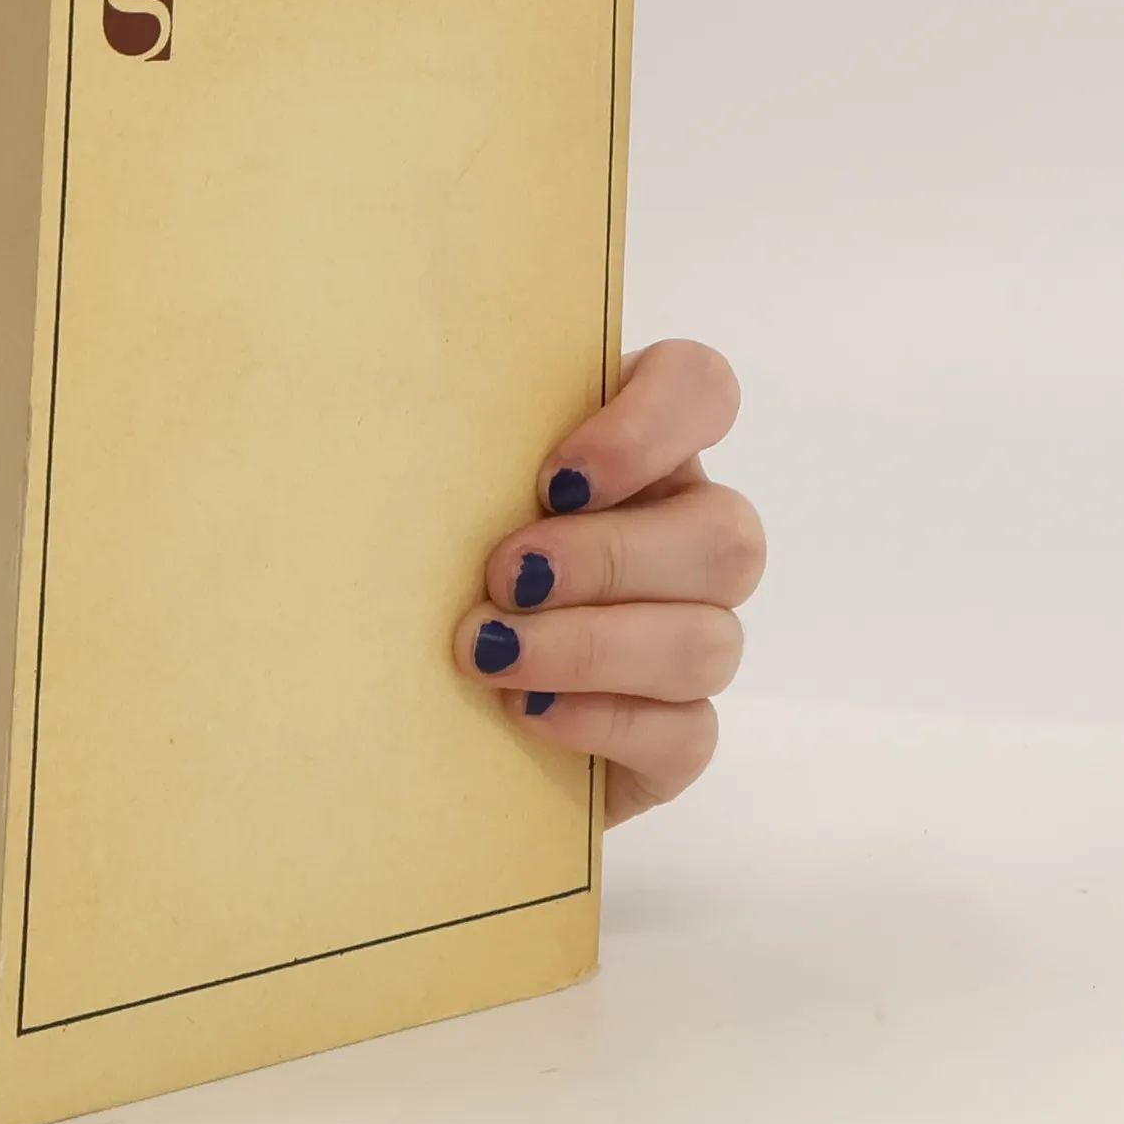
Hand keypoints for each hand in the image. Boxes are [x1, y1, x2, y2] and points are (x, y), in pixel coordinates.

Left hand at [452, 340, 763, 825]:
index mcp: (633, 453)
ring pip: (712, 640)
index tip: (555, 478)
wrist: (406, 708)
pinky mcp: (676, 734)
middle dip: (610, 559)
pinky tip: (527, 713)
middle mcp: (681, 536)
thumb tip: (396, 417)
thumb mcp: (426, 494)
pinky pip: (690, 731)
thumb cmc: (416, 568)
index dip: (651, 426)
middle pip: (727, 533)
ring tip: (491, 655)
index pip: (700, 388)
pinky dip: (606, 721)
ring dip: (595, 647)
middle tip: (504, 575)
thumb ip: (444, 449)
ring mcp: (692, 637)